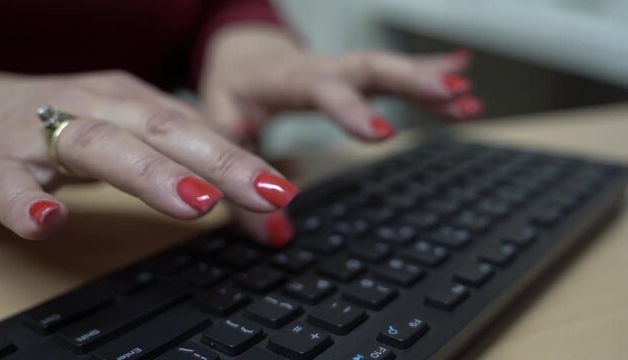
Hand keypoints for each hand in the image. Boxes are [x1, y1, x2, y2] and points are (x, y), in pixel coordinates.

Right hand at [0, 71, 298, 241]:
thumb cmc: (66, 126)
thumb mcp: (134, 139)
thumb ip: (194, 174)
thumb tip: (267, 220)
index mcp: (131, 102)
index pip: (196, 132)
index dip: (242, 161)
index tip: (282, 193)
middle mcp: (95, 107)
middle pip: (162, 130)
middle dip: (218, 161)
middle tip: (266, 194)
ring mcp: (42, 132)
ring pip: (98, 144)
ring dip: (149, 172)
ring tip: (195, 202)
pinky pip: (7, 181)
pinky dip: (26, 200)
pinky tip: (50, 221)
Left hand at [199, 25, 481, 243]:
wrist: (242, 55)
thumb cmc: (232, 91)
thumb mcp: (219, 128)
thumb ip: (236, 178)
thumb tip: (273, 233)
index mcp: (280, 78)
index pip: (318, 88)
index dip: (349, 108)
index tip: (382, 134)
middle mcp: (315, 68)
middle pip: (365, 67)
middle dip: (409, 80)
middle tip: (450, 97)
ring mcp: (338, 69)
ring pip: (385, 69)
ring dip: (426, 82)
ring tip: (466, 98)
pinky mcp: (352, 75)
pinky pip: (391, 73)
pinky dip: (425, 73)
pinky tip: (459, 76)